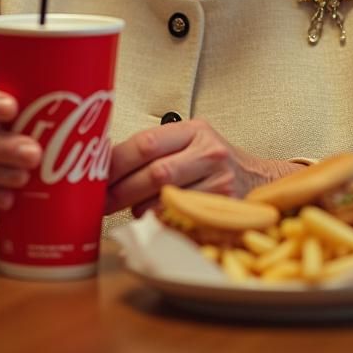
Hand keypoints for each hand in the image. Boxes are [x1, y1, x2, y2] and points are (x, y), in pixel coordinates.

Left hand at [104, 118, 301, 217]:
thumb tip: (103, 164)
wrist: (259, 181)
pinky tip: (155, 219)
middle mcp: (209, 152)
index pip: (147, 142)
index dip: (116, 160)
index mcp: (194, 130)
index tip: (93, 173)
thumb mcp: (190, 142)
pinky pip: (180, 220)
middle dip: (119, 191)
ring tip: (130, 209)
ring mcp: (220, 182)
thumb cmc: (213, 163)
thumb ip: (156, 149)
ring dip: (139, 209)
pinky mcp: (224, 208)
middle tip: (99, 202)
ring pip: (165, 200)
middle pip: (154, 173)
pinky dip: (161, 222)